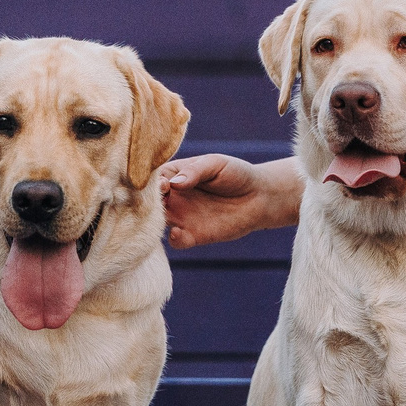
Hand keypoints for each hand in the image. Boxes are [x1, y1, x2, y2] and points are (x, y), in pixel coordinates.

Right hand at [160, 154, 298, 248]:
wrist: (259, 196)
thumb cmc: (236, 174)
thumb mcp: (216, 164)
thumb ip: (195, 171)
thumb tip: (175, 183)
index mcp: (176, 175)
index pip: (154, 178)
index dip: (152, 182)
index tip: (162, 185)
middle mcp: (174, 197)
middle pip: (150, 202)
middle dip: (146, 204)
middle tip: (155, 204)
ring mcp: (182, 217)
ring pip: (157, 223)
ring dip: (154, 223)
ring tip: (161, 219)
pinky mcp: (194, 235)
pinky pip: (176, 241)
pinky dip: (173, 239)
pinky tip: (178, 232)